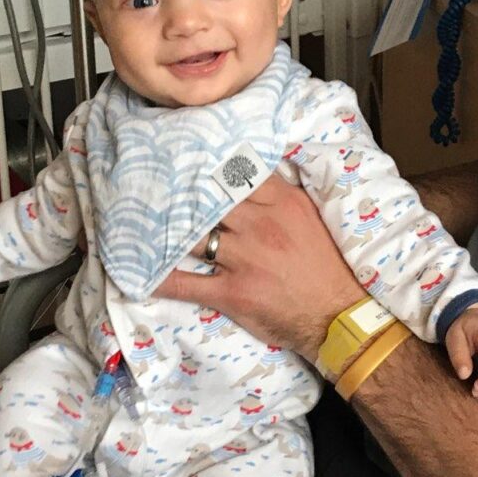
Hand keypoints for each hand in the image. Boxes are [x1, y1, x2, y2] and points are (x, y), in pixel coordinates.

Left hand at [153, 173, 364, 361]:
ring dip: (167, 233)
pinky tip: (140, 274)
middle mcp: (260, 226)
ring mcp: (245, 259)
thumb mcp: (309, 217)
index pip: (236, 174)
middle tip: (152, 188)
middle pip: (209, 202)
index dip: (208, 168)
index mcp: (281, 204)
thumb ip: (279, 193)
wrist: (337, 315)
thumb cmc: (325, 265)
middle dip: (181, 197)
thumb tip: (251, 170)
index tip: (185, 161)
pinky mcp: (233, 292)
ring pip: (195, 237)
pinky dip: (162, 280)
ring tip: (142, 224)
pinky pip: (187, 284)